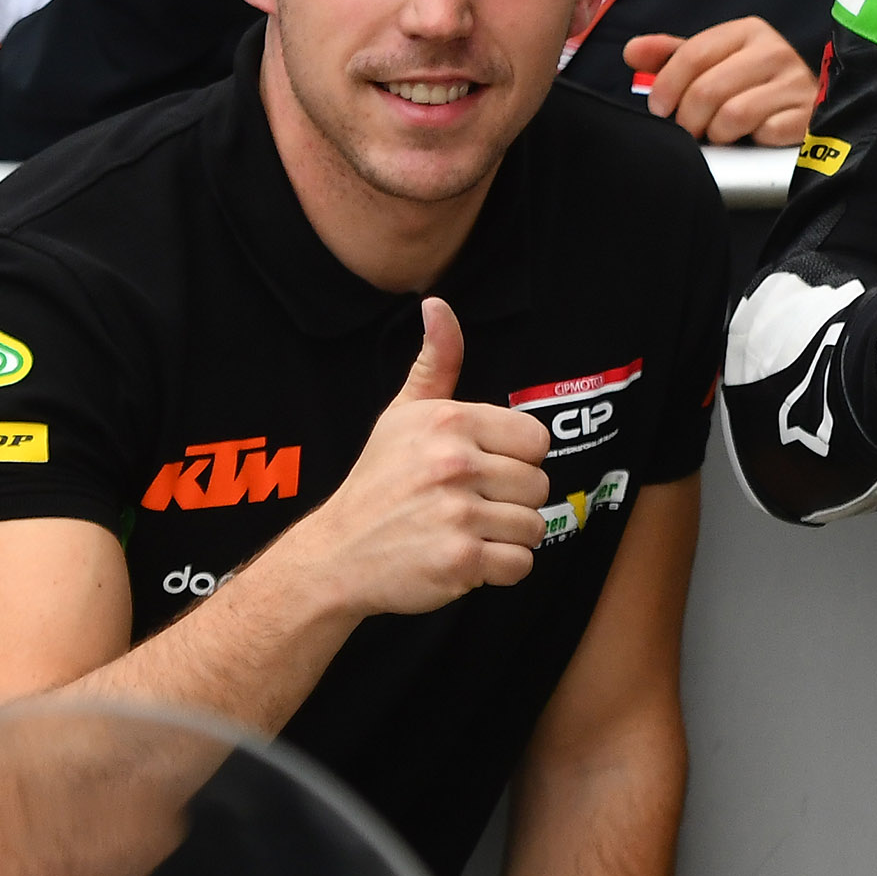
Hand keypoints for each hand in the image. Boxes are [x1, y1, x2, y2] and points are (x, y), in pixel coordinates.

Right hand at [287, 300, 552, 616]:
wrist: (337, 553)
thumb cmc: (378, 482)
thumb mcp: (402, 414)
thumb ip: (436, 362)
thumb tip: (438, 306)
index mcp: (450, 421)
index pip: (536, 439)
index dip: (516, 459)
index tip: (483, 470)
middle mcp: (455, 462)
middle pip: (539, 485)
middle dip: (512, 501)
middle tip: (470, 507)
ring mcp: (458, 513)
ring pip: (534, 527)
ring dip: (508, 537)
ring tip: (468, 532)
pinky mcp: (460, 560)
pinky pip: (520, 564)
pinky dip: (501, 569)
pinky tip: (468, 559)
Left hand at [626, 16, 819, 144]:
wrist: (805, 108)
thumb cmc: (752, 85)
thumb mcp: (713, 63)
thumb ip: (672, 56)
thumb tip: (631, 51)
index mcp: (747, 31)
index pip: (692, 54)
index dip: (667, 86)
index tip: (659, 109)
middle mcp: (774, 51)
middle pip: (708, 89)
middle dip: (689, 117)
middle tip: (689, 129)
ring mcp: (794, 83)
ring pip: (733, 115)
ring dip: (717, 133)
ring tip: (720, 134)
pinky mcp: (807, 114)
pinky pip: (765, 133)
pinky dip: (751, 142)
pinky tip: (751, 138)